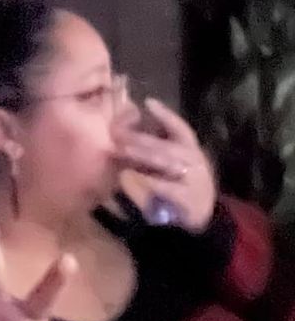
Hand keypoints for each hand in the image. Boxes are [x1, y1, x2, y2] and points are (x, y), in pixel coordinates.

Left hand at [114, 98, 216, 231]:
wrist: (202, 218)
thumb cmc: (183, 185)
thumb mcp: (175, 164)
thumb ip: (159, 149)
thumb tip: (131, 131)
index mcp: (192, 150)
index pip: (180, 128)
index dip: (166, 114)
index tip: (148, 102)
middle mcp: (194, 161)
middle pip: (167, 145)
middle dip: (142, 138)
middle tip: (118, 132)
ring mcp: (193, 179)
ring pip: (167, 162)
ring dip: (143, 155)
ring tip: (122, 149)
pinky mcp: (187, 198)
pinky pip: (167, 187)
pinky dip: (150, 180)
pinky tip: (133, 176)